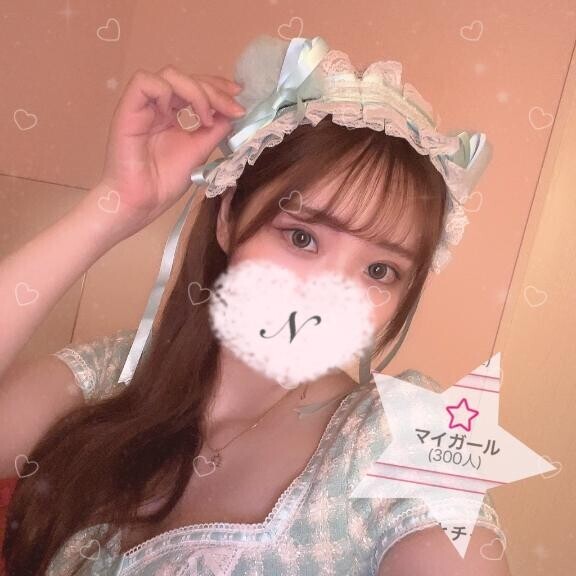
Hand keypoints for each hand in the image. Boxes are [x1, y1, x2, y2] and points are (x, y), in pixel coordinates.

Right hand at [97, 65, 245, 236]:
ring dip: (195, 91)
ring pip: (168, 75)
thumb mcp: (199, 152)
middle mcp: (157, 107)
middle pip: (186, 78)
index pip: (194, 87)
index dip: (217, 86)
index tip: (238, 96)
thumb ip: (213, 131)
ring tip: (207, 119)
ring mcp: (142, 107)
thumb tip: (232, 113)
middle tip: (233, 108)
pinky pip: (144, 82)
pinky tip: (181, 116)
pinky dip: (167, 92)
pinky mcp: (127, 109)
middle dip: (214, 89)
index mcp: (171, 115)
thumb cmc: (164, 182)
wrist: (141, 202)